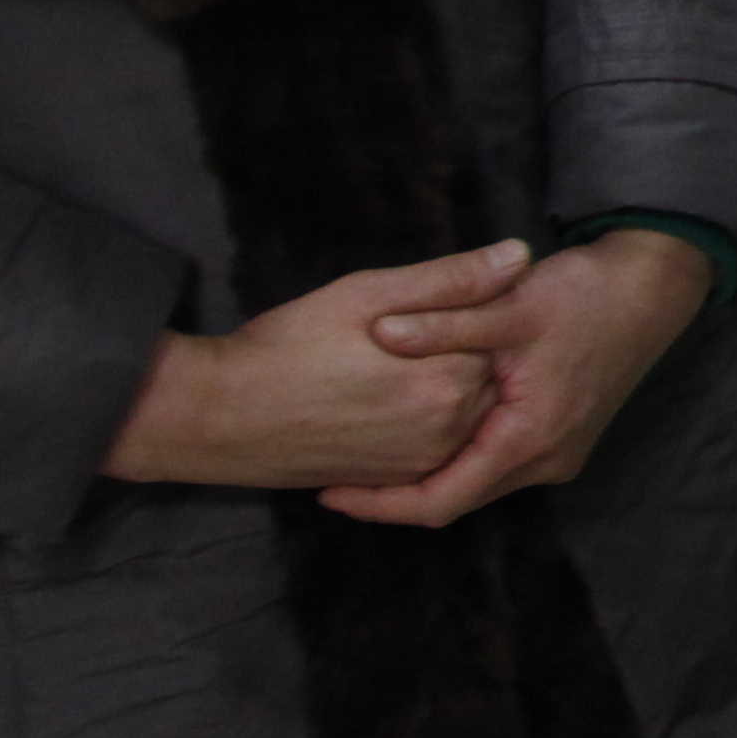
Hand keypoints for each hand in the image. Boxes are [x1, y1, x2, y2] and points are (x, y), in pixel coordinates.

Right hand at [102, 244, 522, 491]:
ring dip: (446, 388)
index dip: (470, 313)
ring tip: (388, 367)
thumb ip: (450, 279)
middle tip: (401, 338)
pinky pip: (438, 448)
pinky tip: (387, 399)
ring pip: (466, 414)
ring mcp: (422, 462)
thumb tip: (521, 256)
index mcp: (449, 379)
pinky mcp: (395, 481)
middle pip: (488, 378)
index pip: (500, 336)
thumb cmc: (286, 346)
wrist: (216, 418)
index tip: (431, 304)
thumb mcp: (365, 294)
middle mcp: (448, 429)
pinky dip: (426, 421)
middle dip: (464, 352)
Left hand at [323, 232, 715, 527]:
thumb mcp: (510, 303)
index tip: (329, 492)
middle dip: (393, 497)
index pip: (442, 500)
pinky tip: (419, 436)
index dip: (380, 505)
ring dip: (423, 478)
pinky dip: (452, 460)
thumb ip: (444, 321)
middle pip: (455, 501)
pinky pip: (493, 467)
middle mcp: (547, 460)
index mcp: (531, 437)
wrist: (651, 289)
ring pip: (474, 485)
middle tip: (333, 477)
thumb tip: (380, 331)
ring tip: (365, 460)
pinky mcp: (559, 438)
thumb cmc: (585, 295)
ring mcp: (557, 453)